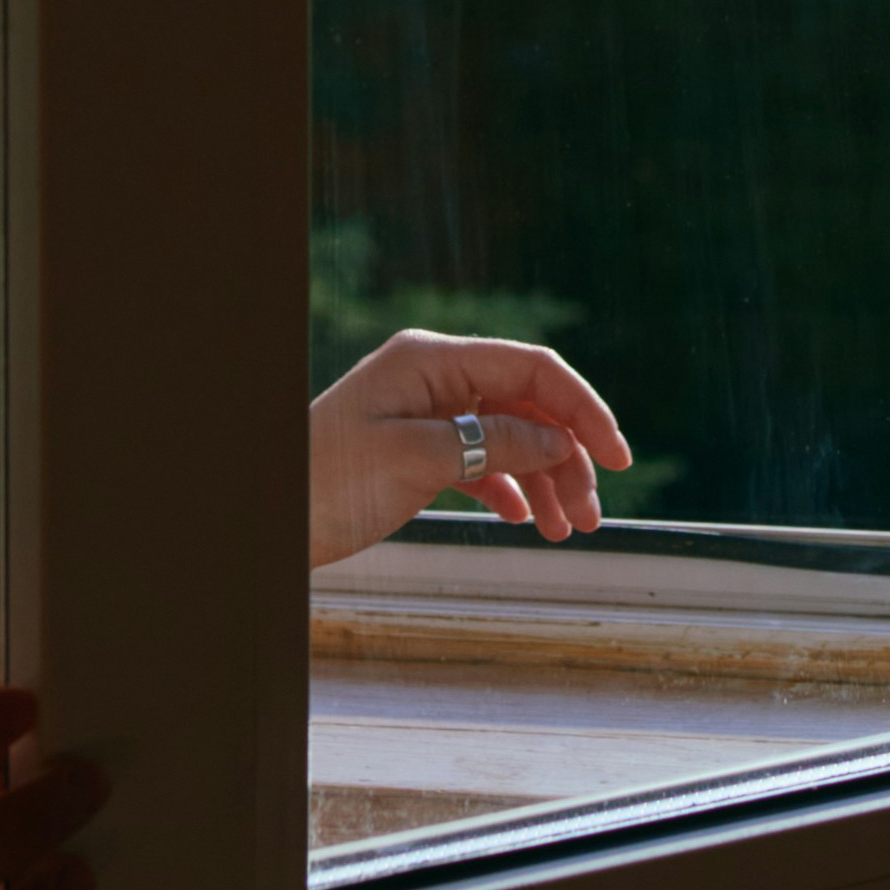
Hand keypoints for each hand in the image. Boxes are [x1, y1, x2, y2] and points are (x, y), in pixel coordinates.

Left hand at [307, 329, 634, 569]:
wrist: (272, 524)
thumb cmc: (327, 486)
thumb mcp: (415, 460)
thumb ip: (492, 443)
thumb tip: (558, 439)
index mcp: (430, 360)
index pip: (531, 368)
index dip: (583, 409)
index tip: (618, 458)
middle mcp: (434, 377)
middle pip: (528, 406)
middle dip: (567, 458)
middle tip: (587, 517)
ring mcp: (426, 413)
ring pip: (510, 438)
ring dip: (545, 481)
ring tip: (563, 530)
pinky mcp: (419, 449)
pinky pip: (482, 461)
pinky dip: (510, 489)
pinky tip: (523, 518)